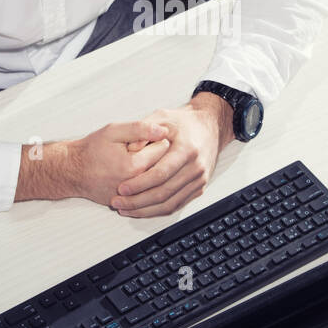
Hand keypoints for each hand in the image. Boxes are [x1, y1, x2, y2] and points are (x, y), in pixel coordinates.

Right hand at [65, 120, 173, 207]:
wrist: (73, 171)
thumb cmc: (91, 150)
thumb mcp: (114, 132)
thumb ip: (140, 129)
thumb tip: (164, 131)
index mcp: (135, 166)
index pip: (164, 147)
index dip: (153, 139)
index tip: (139, 140)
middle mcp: (137, 185)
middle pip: (163, 163)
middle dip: (152, 154)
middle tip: (134, 150)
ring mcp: (133, 197)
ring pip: (156, 177)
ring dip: (148, 167)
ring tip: (130, 161)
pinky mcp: (129, 203)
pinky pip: (146, 189)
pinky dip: (141, 180)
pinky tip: (127, 173)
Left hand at [110, 95, 232, 217]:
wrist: (209, 127)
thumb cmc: (183, 122)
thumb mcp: (162, 117)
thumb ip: (144, 131)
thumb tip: (130, 149)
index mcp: (187, 149)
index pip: (161, 174)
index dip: (139, 184)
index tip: (121, 188)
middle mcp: (196, 167)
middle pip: (164, 193)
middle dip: (137, 201)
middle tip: (118, 202)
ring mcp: (199, 180)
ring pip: (170, 204)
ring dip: (145, 210)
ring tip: (125, 209)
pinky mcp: (198, 188)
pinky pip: (176, 205)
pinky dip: (156, 210)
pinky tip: (141, 209)